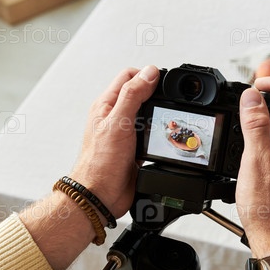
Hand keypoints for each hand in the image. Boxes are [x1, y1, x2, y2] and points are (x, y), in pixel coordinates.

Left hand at [71, 65, 159, 217]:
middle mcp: (115, 117)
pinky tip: (163, 137)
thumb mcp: (118, 122)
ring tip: (166, 117)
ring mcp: (125, 134)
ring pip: (147, 115)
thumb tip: (149, 73)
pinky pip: (150, 135)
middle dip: (157, 94)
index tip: (163, 82)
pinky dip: (158, 134)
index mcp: (106, 104)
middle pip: (140, 94)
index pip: (129, 76)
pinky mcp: (135, 150)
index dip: (147, 75)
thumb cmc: (100, 163)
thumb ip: (133, 95)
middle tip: (169, 99)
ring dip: (158, 115)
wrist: (101, 196)